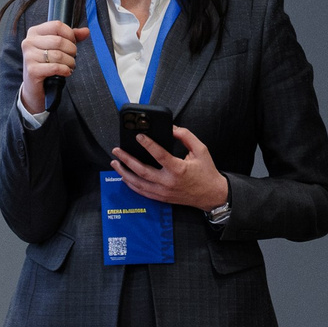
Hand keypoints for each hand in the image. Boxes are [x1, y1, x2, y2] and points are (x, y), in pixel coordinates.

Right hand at [19, 19, 86, 116]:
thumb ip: (71, 37)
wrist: (34, 86)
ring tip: (70, 66)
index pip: (57, 25)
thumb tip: (86, 31)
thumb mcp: (57, 48)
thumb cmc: (46, 64)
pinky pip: (55, 67)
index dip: (70, 35)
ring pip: (58, 55)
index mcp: (34, 32)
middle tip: (72, 57)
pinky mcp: (32, 70)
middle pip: (59, 41)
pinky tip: (66, 72)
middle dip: (71, 50)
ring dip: (70, 62)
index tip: (72, 43)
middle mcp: (28, 42)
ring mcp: (29, 56)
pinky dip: (65, 70)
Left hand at [111, 124, 226, 211]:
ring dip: (124, 173)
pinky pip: (142, 192)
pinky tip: (124, 177)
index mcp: (178, 169)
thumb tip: (171, 128)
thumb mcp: (201, 150)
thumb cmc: (206, 173)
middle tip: (117, 151)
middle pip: (142, 171)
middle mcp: (168, 182)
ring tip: (115, 163)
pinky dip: (131, 184)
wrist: (212, 195)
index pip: (159, 155)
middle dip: (127, 160)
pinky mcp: (162, 198)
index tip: (138, 136)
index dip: (147, 144)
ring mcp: (163, 192)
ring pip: (138, 183)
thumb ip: (186, 136)